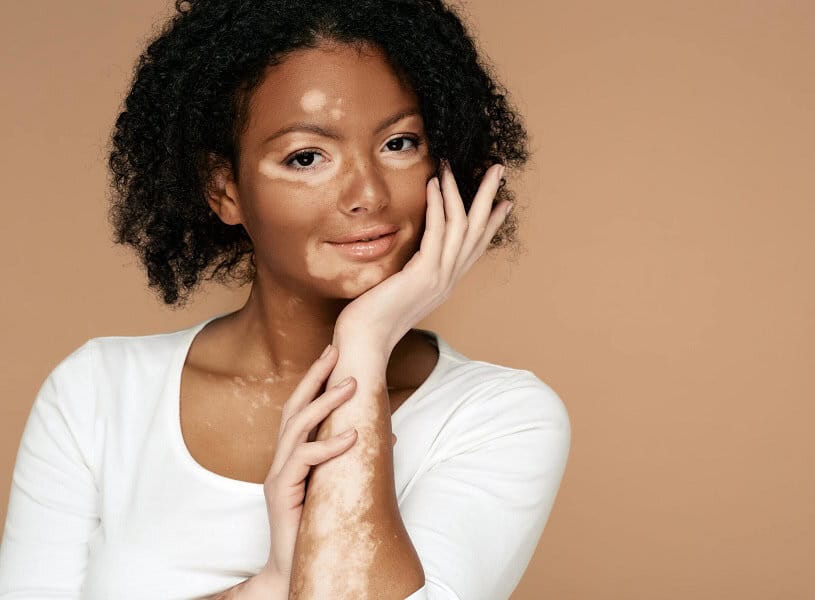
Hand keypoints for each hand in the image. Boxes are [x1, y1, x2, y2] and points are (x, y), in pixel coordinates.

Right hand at [258, 344, 360, 586]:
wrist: (296, 567)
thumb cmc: (318, 525)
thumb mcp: (337, 485)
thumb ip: (350, 460)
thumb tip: (386, 437)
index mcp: (292, 455)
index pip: (300, 409)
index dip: (315, 381)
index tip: (332, 355)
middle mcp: (280, 460)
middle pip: (293, 407)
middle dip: (314, 377)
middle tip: (335, 351)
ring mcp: (277, 475)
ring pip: (297, 427)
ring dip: (325, 403)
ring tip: (352, 386)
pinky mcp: (280, 492)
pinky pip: (303, 460)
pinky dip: (328, 445)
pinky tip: (352, 436)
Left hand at [334, 160, 510, 353]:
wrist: (365, 340)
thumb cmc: (373, 316)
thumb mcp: (399, 289)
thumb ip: (410, 271)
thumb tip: (407, 257)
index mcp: (445, 283)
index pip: (475, 248)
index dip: (491, 223)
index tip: (504, 202)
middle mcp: (448, 280)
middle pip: (478, 231)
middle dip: (489, 197)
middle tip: (498, 169)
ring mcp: (440, 277)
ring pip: (463, 226)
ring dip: (461, 191)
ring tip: (455, 164)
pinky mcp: (424, 274)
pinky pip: (438, 231)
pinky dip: (438, 204)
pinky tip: (435, 183)